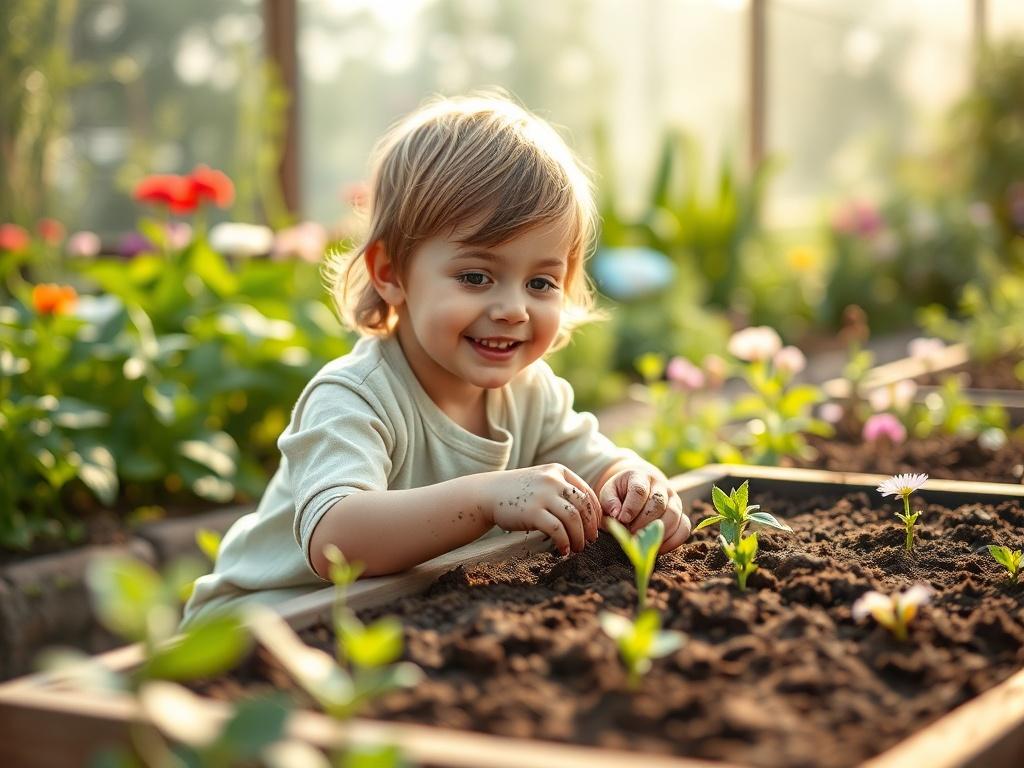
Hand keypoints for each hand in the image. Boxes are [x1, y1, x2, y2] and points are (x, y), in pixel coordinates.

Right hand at [482, 464, 601, 555]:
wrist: (487, 494)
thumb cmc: (518, 492)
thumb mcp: (542, 481)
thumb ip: (562, 490)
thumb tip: (588, 514)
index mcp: (558, 471)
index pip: (587, 493)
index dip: (596, 513)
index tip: (596, 528)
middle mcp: (553, 480)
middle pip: (583, 507)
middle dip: (590, 527)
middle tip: (589, 542)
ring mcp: (542, 495)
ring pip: (573, 519)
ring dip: (578, 537)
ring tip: (577, 548)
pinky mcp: (533, 512)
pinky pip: (557, 530)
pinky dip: (564, 542)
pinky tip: (563, 550)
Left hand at [599, 465, 690, 553]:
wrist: (638, 490)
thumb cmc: (620, 494)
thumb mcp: (609, 493)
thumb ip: (609, 502)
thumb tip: (617, 515)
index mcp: (641, 477)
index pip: (639, 490)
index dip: (631, 507)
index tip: (622, 520)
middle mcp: (661, 486)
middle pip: (658, 503)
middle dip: (644, 522)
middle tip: (632, 533)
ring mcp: (674, 499)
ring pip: (673, 515)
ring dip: (658, 532)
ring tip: (644, 541)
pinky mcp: (681, 514)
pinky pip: (684, 528)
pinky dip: (673, 540)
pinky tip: (658, 547)